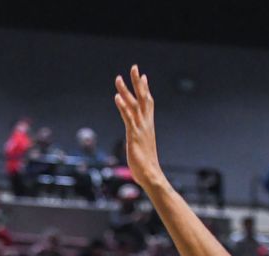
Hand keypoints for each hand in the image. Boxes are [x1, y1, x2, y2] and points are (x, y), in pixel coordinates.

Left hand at [113, 65, 164, 190]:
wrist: (151, 175)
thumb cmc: (146, 166)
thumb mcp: (142, 148)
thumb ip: (139, 140)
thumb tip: (137, 142)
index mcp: (148, 125)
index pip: (147, 103)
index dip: (145, 89)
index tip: (143, 76)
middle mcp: (146, 123)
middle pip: (142, 98)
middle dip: (137, 82)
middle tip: (134, 67)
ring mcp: (140, 128)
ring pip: (133, 104)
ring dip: (125, 90)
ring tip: (118, 78)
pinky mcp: (134, 135)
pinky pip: (128, 117)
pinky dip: (122, 106)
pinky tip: (117, 97)